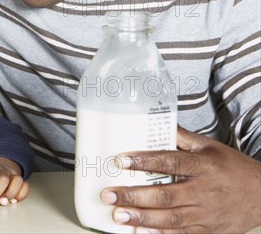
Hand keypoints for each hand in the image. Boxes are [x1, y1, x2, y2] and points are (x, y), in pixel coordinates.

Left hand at [0, 156, 29, 205]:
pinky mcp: (20, 184)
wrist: (0, 169)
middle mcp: (5, 171)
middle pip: (5, 178)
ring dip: (11, 193)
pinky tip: (14, 201)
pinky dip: (21, 194)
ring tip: (4, 202)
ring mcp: (13, 177)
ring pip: (18, 181)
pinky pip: (25, 187)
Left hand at [101, 126, 260, 232]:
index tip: (121, 160)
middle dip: (134, 196)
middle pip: (166, 195)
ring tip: (119, 216)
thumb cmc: (234, 169)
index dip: (144, 161)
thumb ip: (182, 137)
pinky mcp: (208, 230)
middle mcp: (204, 190)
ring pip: (171, 218)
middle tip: (109, 194)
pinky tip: (141, 232)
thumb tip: (158, 120)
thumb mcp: (210, 147)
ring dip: (142, 218)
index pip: (170, 162)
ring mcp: (206, 213)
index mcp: (204, 165)